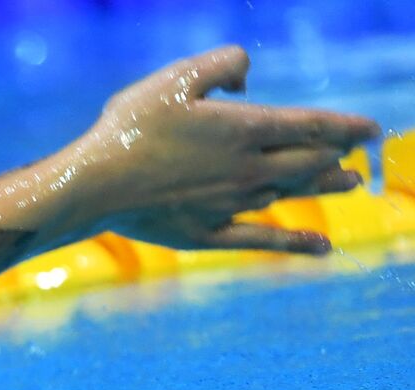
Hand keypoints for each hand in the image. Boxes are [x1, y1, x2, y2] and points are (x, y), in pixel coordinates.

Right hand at [74, 45, 381, 253]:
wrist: (94, 187)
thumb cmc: (129, 130)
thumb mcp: (174, 78)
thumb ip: (221, 65)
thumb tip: (248, 79)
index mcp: (244, 130)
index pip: (312, 127)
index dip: (346, 127)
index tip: (371, 129)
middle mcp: (248, 170)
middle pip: (308, 163)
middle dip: (338, 155)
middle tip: (358, 152)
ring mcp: (231, 205)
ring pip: (291, 195)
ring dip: (325, 187)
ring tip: (349, 183)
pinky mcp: (208, 233)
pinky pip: (264, 239)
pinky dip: (298, 243)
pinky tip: (323, 247)